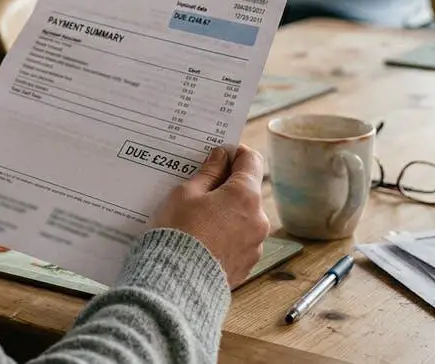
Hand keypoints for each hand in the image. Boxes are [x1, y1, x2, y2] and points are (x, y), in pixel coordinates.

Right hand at [151, 144, 269, 286]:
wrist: (176, 282)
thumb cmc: (178, 232)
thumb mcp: (186, 193)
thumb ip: (208, 173)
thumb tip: (221, 157)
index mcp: (245, 195)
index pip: (251, 160)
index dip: (235, 153)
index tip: (219, 154)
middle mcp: (258, 219)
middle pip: (248, 190)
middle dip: (227, 185)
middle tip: (200, 187)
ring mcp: (255, 244)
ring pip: (244, 217)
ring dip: (227, 212)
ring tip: (198, 218)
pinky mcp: (247, 265)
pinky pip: (239, 240)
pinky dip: (226, 235)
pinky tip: (203, 238)